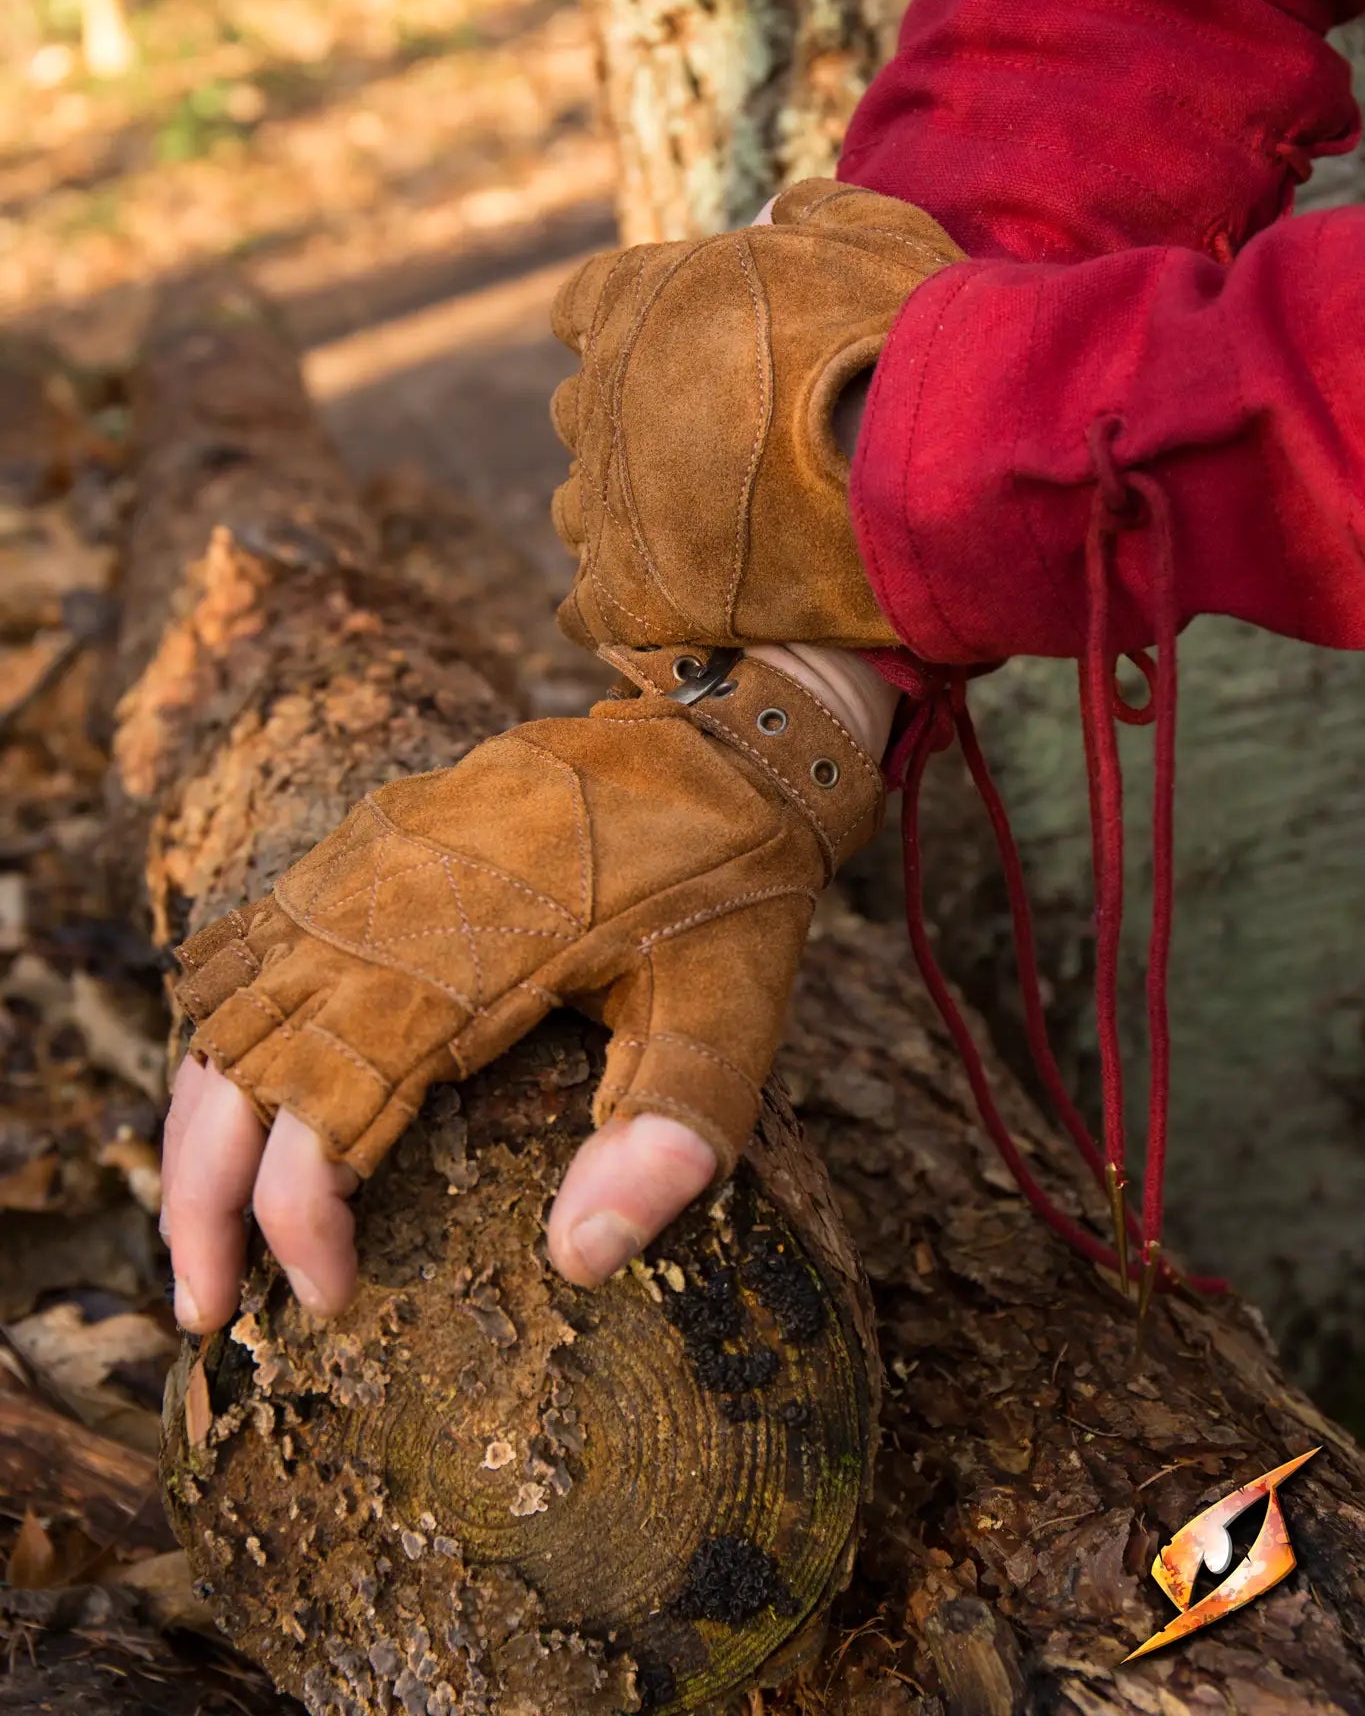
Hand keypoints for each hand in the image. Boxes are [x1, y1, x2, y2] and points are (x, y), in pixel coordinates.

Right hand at [161, 646, 881, 1327]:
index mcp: (458, 971)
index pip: (324, 1121)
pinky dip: (219, 1034)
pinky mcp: (362, 844)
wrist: (721, 734)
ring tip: (195, 1235)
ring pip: (224, 1015)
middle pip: (236, 1078)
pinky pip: (249, 947)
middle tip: (205, 1312)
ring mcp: (358, 869)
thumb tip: (578, 1263)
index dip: (301, 1224)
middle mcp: (377, 917)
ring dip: (195, 1131)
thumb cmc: (727, 887)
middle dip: (202, 1206)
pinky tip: (224, 1099)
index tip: (331, 1301)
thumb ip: (662, 1136)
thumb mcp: (731, 1016)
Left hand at [549, 178, 960, 652]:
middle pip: (582, 410)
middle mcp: (604, 395)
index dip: (630, 326)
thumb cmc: (907, 340)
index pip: (585, 304)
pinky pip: (588, 605)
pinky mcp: (629, 590)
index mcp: (640, 298)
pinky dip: (622, 604)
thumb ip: (819, 215)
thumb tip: (786, 210)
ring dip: (625, 513)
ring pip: (577, 507)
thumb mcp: (877, 236)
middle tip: (714, 447)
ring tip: (701, 532)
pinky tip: (672, 606)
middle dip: (632, 424)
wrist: (928, 465)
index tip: (678, 347)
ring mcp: (609, 497)